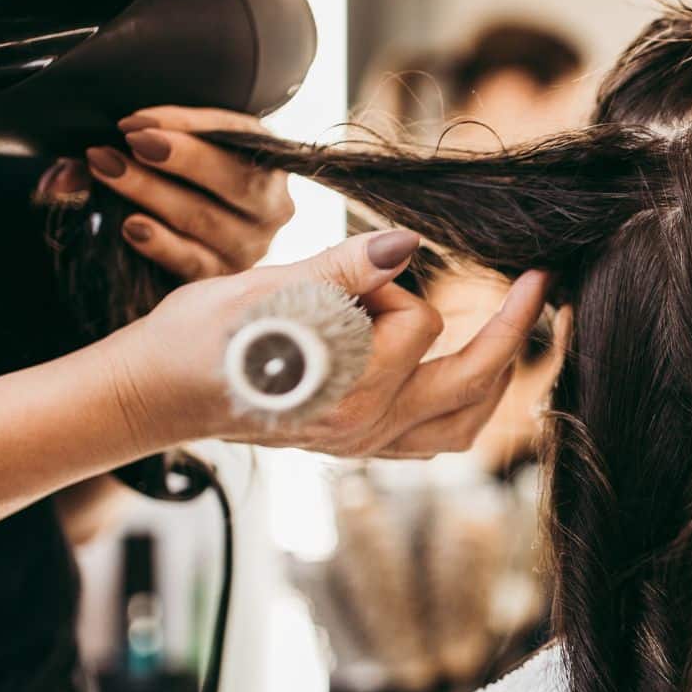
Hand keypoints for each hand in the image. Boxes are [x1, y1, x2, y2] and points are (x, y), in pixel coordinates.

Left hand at [51, 107, 297, 279]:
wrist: (199, 241)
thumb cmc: (185, 186)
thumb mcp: (167, 157)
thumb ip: (125, 152)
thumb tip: (60, 176)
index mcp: (267, 161)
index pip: (236, 134)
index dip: (188, 125)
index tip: (137, 120)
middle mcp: (270, 206)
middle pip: (235, 178)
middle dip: (181, 157)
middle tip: (133, 141)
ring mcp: (251, 245)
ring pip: (205, 217)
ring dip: (153, 192)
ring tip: (108, 170)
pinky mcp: (223, 277)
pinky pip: (192, 261)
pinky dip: (160, 243)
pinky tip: (130, 226)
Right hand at [102, 229, 551, 458]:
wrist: (151, 394)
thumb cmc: (195, 338)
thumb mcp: (262, 288)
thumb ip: (340, 268)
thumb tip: (404, 246)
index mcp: (342, 391)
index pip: (418, 324)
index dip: (392, 284)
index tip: (354, 271)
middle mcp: (361, 429)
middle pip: (472, 384)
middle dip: (512, 329)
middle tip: (540, 282)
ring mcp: (362, 444)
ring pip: (464, 421)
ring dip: (496, 373)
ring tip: (515, 324)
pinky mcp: (358, 445)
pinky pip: (436, 436)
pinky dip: (465, 402)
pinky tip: (471, 367)